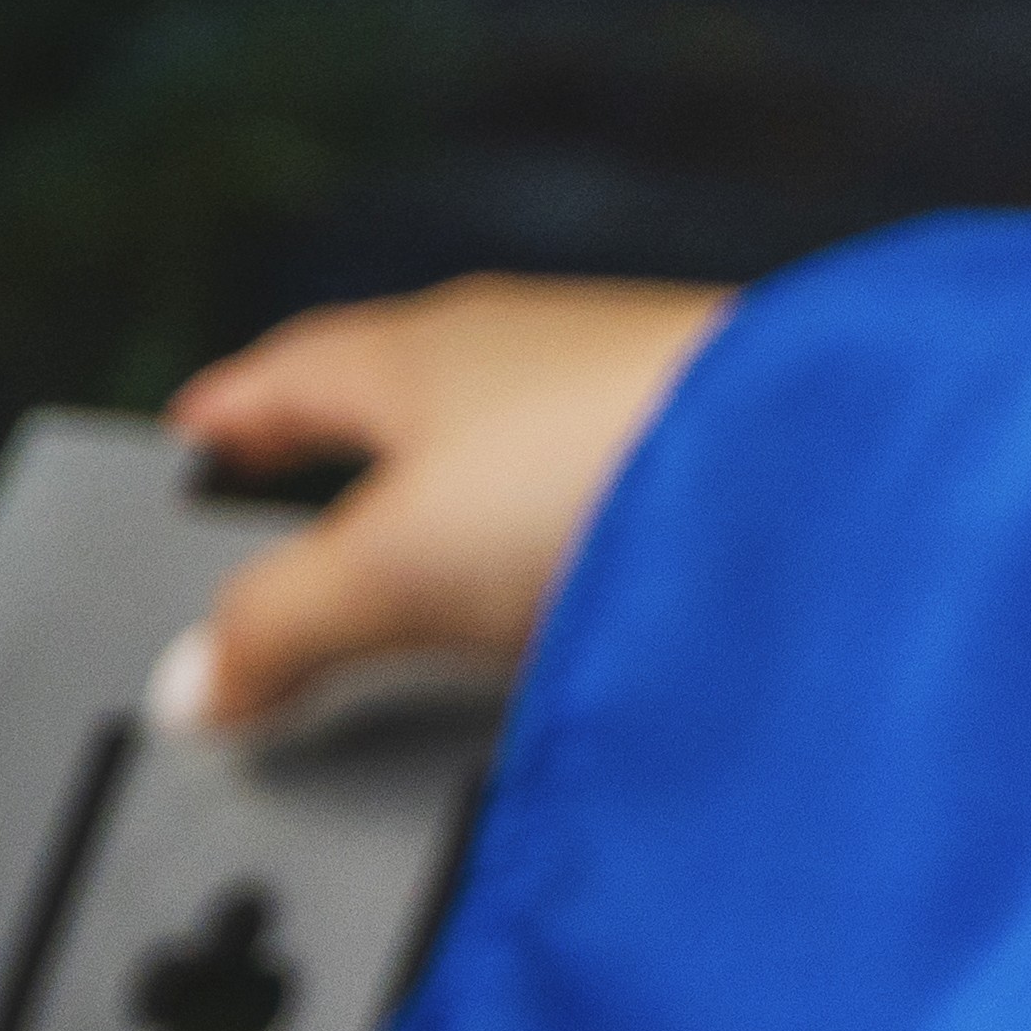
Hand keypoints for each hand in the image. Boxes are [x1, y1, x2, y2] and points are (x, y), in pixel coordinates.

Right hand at [159, 277, 733, 735]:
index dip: (228, 425)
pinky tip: (570, 649)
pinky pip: (608, 537)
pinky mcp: (728, 483)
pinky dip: (564, 589)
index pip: (285, 376)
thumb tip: (196, 680)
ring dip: (463, 553)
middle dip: (350, 497)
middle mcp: (532, 359)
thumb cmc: (604, 469)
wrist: (843, 472)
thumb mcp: (390, 566)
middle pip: (404, 422)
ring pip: (514, 481)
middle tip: (291, 573)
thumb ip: (282, 626)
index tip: (188, 452)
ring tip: (421, 645)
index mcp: (420, 349)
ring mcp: (638, 414)